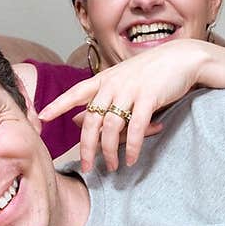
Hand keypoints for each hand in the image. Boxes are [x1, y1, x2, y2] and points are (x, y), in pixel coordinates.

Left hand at [38, 41, 209, 171]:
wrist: (181, 58)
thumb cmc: (151, 72)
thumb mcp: (121, 82)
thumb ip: (100, 100)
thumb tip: (76, 119)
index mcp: (105, 79)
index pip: (76, 92)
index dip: (59, 105)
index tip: (43, 117)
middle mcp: (114, 84)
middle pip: (92, 119)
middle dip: (88, 146)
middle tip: (87, 166)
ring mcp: (130, 90)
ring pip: (111, 126)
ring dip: (110, 151)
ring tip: (113, 166)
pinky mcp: (149, 98)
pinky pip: (136, 128)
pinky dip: (132, 146)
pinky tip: (131, 159)